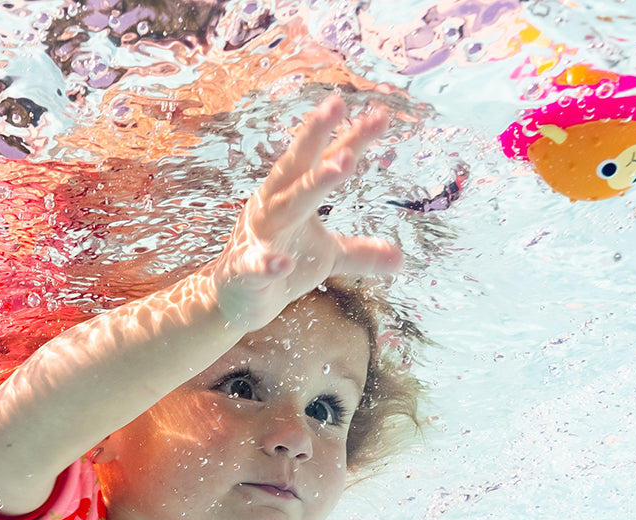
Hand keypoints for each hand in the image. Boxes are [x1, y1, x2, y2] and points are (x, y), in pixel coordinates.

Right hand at [208, 95, 401, 330]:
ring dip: (311, 185)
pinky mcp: (244, 269)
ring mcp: (258, 236)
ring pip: (285, 206)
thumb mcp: (326, 257)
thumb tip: (401, 260)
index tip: (379, 115)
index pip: (324, 160)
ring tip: (339, 166)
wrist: (234, 299)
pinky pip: (255, 264)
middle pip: (297, 167)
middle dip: (316, 136)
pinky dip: (267, 263)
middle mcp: (273, 207)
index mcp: (293, 195)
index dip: (350, 138)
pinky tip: (282, 264)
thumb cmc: (281, 266)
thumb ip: (361, 254)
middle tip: (338, 105)